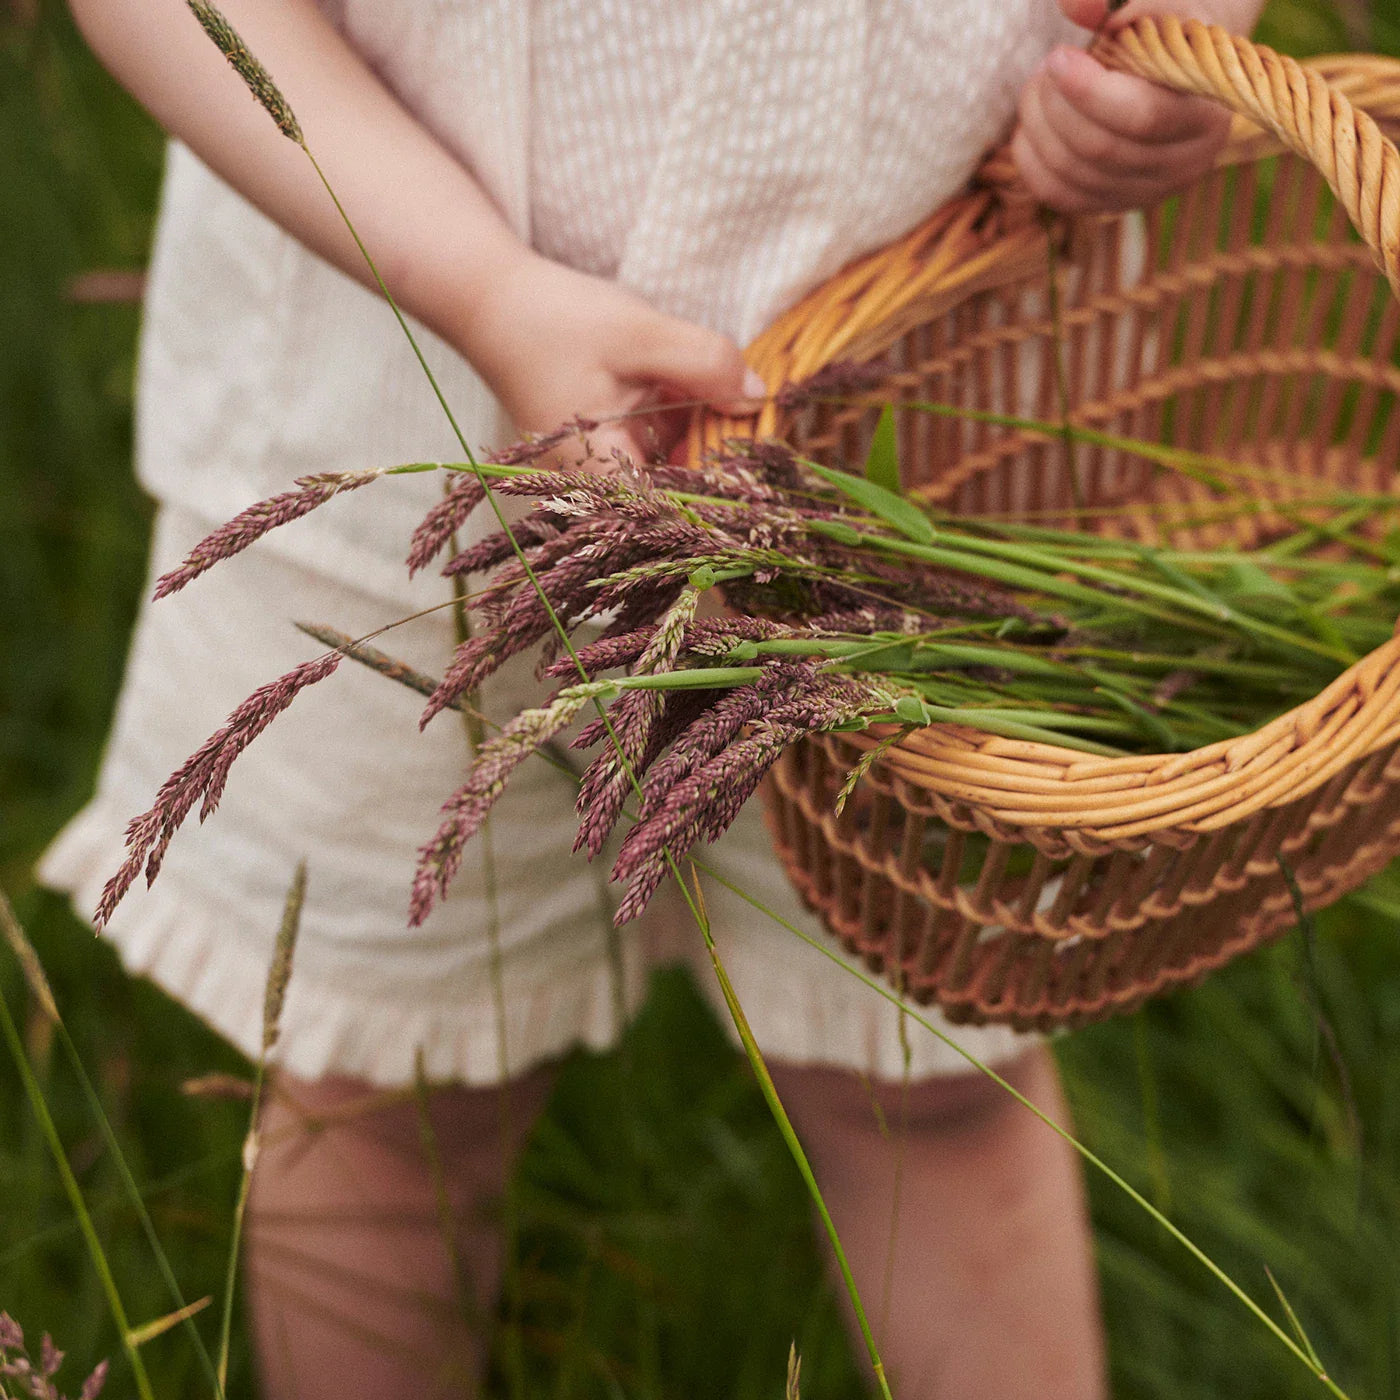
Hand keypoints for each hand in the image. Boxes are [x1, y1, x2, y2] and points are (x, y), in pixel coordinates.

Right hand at [460, 249, 764, 467]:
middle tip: (761, 415)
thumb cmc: (554, 321)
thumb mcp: (640, 333)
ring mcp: (605, 470)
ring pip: (677, 467)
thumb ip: (704, 364)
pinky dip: (685, 420)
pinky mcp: (609, 448)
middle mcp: (601, 487)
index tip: (770, 467)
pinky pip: (661, 446)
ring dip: (708, 434)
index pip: (681, 511)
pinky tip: (702, 389)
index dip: (729, 493)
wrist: (492, 303)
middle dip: (724, 456)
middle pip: (683, 493)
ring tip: (737, 397)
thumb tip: (759, 398)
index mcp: (603, 476)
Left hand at [1011, 0, 1257, 213]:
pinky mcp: (1114, 204)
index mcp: (1208, 112)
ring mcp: (1148, 192)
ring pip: (1071, 174)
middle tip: (1046, 65)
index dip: (1089, 91)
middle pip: (1098, 148)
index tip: (1057, 57)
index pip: (1141, 116)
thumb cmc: (1173, 28)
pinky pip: (1057, 194)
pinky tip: (1031, 124)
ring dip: (1038, 126)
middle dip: (1056, 104)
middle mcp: (1184, 164)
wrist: (1185, 68)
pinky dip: (1032, 159)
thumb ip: (1119, 1)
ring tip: (1038, 86)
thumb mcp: (1161, 2)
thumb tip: (1073, 5)